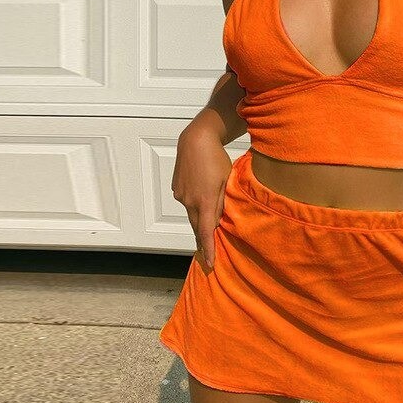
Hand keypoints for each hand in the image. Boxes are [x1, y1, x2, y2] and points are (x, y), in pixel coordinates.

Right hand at [171, 126, 232, 274]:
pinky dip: (194, 206)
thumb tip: (218, 220)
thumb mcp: (226, 181)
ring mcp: (181, 195)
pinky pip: (187, 202)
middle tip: (209, 253)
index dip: (208, 248)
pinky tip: (201, 199)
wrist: (196, 140)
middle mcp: (189, 201)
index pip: (206, 232)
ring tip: (208, 226)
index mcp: (204, 201)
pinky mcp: (176, 188)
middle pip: (197, 226)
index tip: (209, 263)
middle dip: (203, 239)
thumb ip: (222, 203)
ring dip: (199, 220)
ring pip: (192, 214)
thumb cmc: (217, 159)